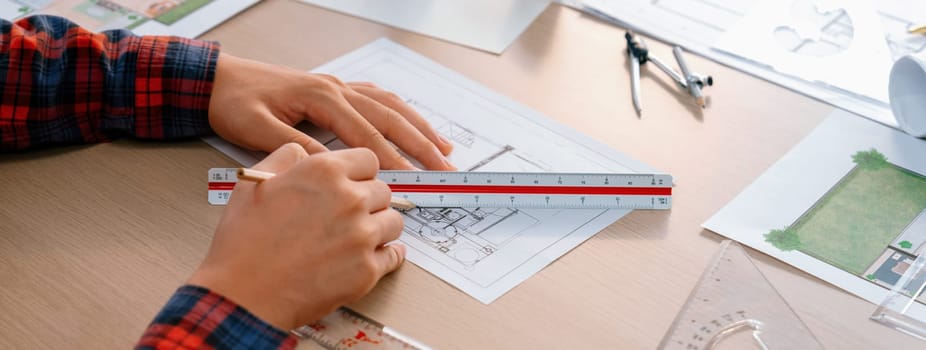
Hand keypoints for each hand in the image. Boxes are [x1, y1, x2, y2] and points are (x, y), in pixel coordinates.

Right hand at [187, 144, 406, 329]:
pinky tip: (369, 255)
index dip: (358, 173)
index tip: (354, 183)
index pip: (369, 160)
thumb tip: (303, 153)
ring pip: (393, 222)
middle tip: (348, 215)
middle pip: (383, 191)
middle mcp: (349, 200)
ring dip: (379, 227)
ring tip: (356, 237)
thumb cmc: (243, 244)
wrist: (242, 294)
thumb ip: (285, 157)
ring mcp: (362, 236)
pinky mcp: (367, 270)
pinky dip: (385, 256)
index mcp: (324, 172)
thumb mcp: (254, 182)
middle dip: (368, 201)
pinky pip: (393, 255)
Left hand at [208, 53, 454, 169]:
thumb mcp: (257, 130)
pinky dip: (401, 113)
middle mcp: (336, 88)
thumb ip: (297, 149)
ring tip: (444, 147)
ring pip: (390, 106)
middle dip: (421, 144)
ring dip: (419, 127)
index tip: (412, 182)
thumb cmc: (234, 103)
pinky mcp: (334, 89)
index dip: (392, 161)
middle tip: (445, 167)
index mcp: (321, 98)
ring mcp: (338, 86)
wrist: (218, 78)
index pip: (366, 136)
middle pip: (390, 118)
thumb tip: (332, 169)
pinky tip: (412, 124)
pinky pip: (378, 99)